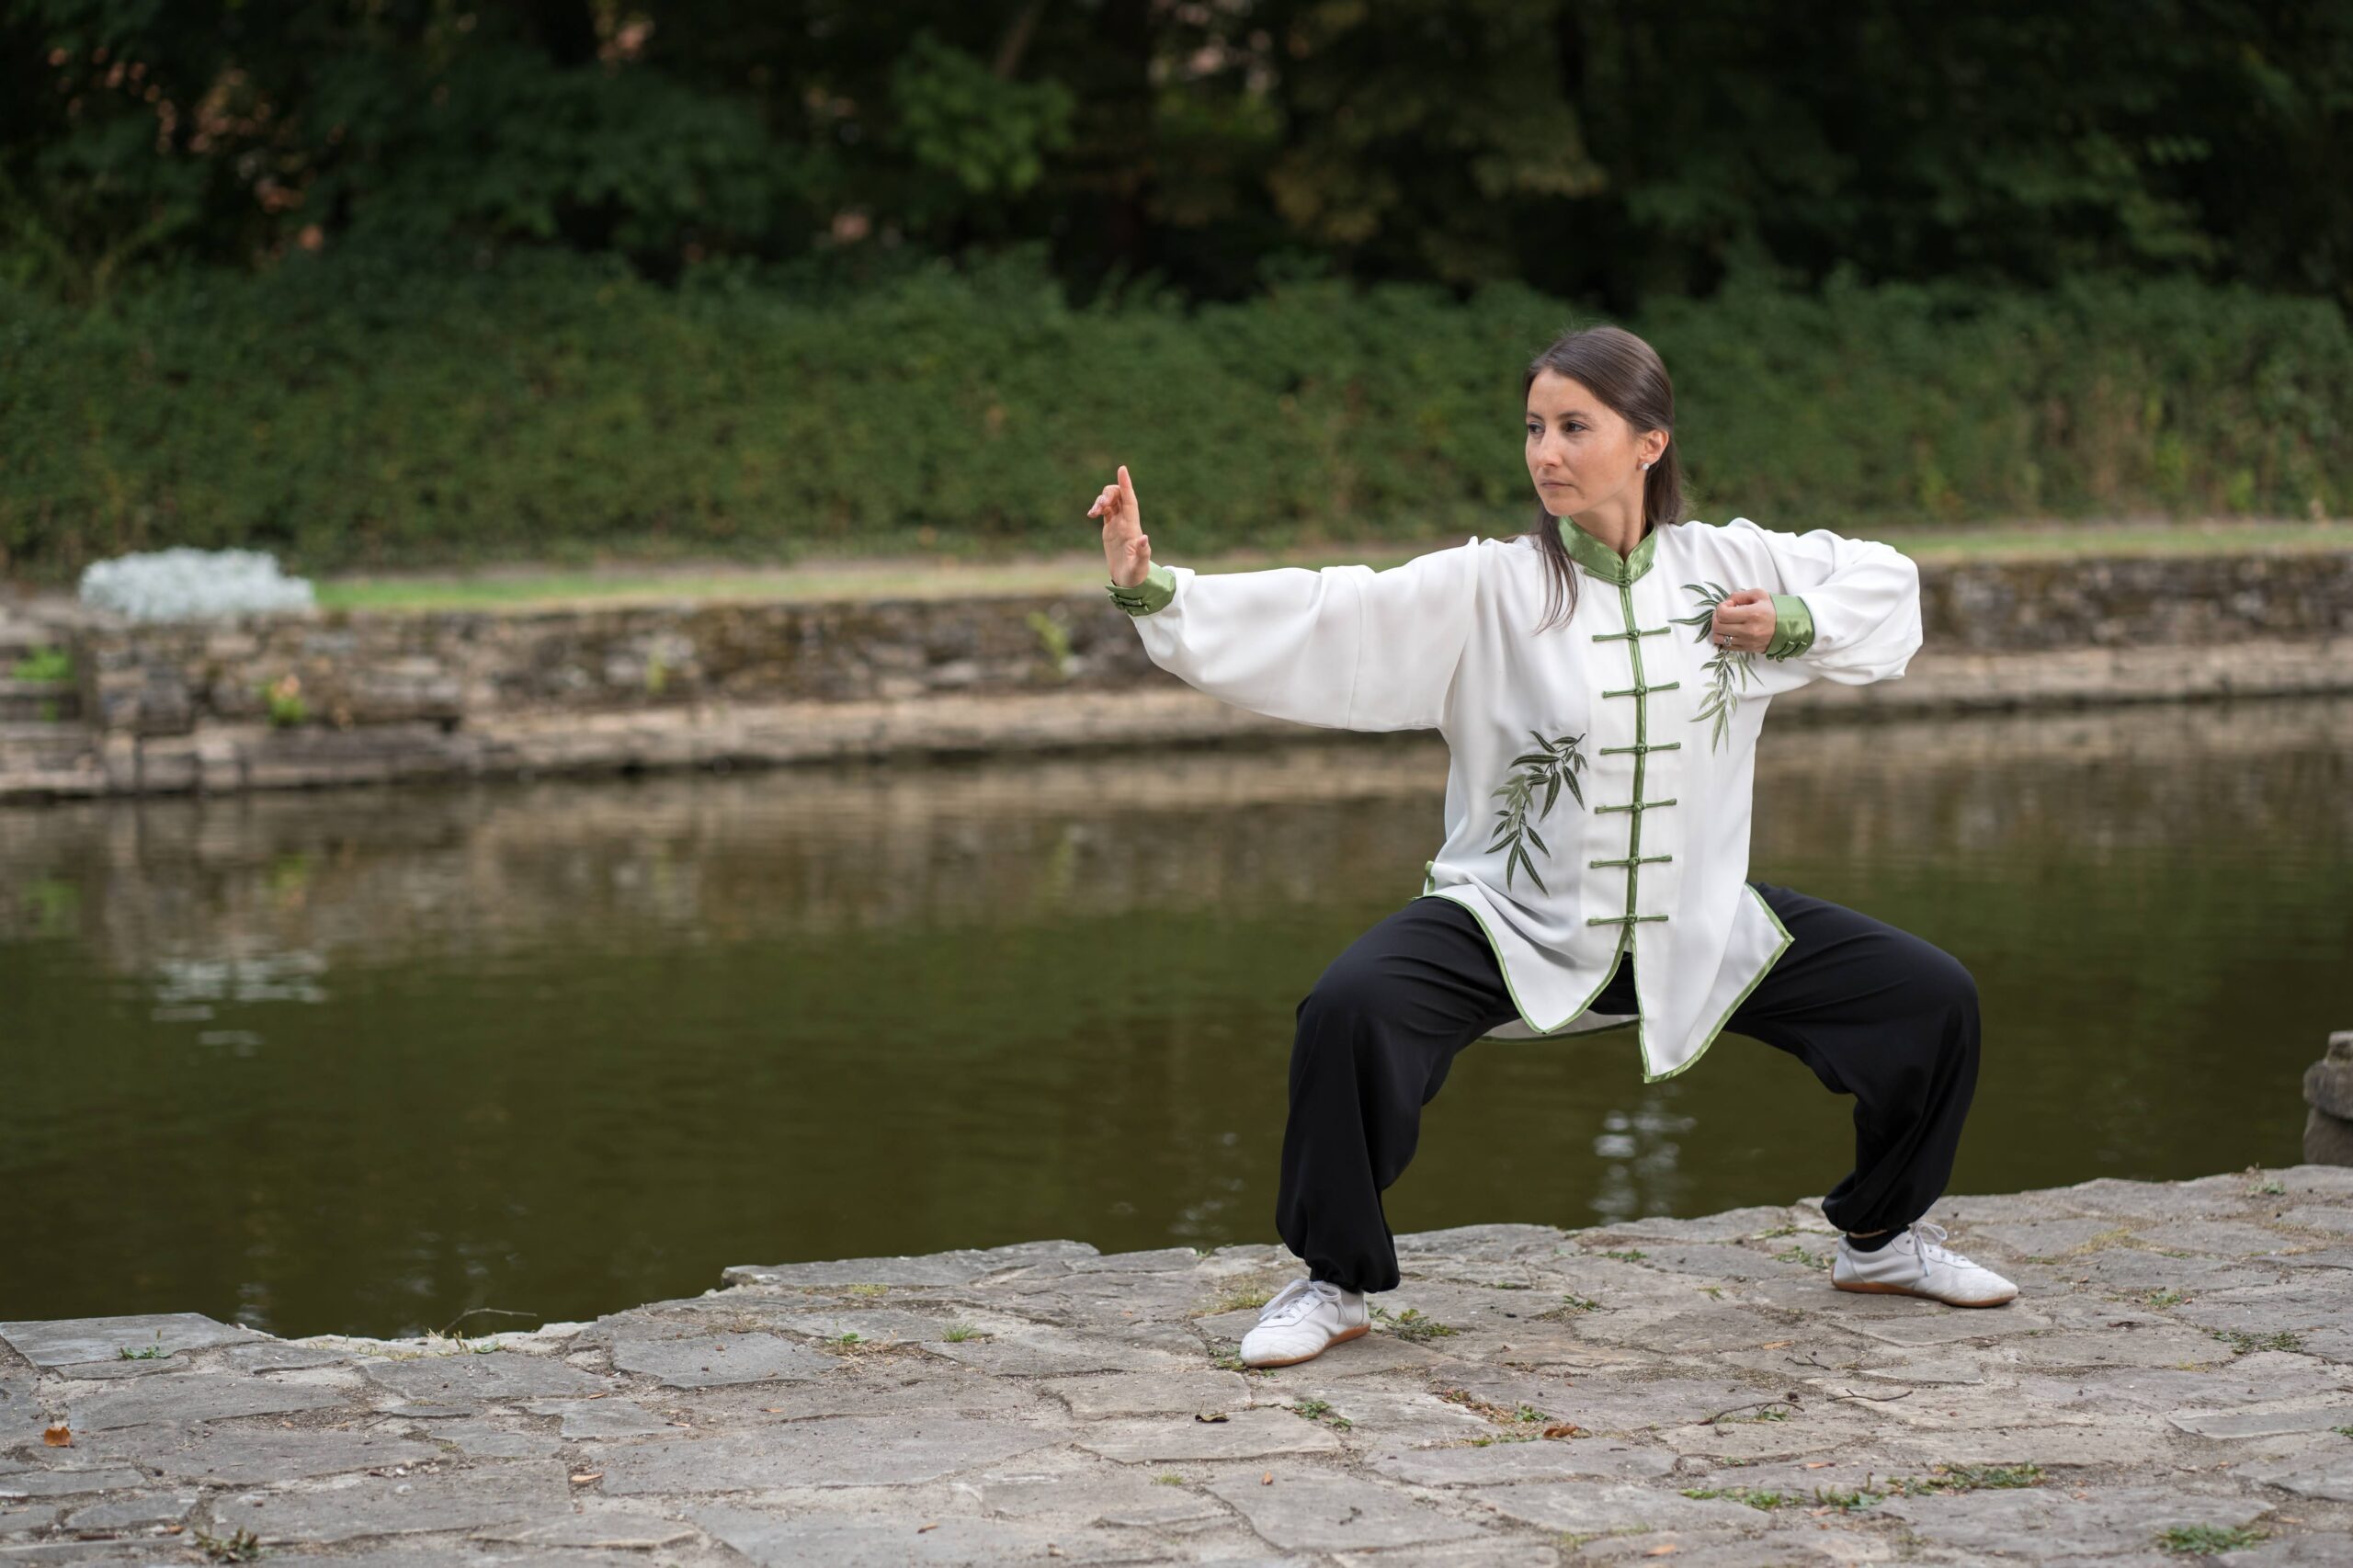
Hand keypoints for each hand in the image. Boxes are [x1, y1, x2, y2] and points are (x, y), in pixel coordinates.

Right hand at [1087, 464, 1152, 587]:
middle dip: (1107, 494)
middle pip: (1118, 496)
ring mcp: (1118, 524)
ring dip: (1100, 500)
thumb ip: (1143, 552)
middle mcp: (1126, 522)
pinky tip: (1091, 514)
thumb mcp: (1139, 566)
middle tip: (1099, 506)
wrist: (1130, 581)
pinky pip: (1104, 510)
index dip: (1126, 485)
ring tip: (1092, 513)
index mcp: (1132, 527)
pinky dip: (1097, 507)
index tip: (1122, 469)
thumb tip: (1144, 538)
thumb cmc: (1136, 575)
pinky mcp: (1110, 528)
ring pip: (1110, 501)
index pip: (1130, 500)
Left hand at [1709, 588, 1775, 653]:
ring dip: (1719, 629)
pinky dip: (1724, 639)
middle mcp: (1748, 630)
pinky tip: (1731, 632)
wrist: (1790, 627)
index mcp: (1752, 614)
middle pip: (1717, 626)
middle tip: (1724, 613)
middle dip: (1716, 617)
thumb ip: (1740, 595)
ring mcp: (1747, 642)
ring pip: (1719, 638)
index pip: (1723, 614)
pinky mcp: (1748, 649)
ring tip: (1726, 623)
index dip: (1721, 607)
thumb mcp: (1759, 595)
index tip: (1729, 605)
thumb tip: (1726, 602)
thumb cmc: (1774, 609)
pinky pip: (1727, 646)